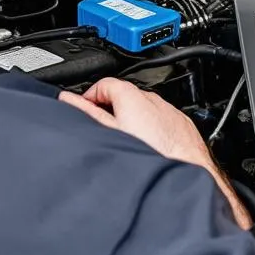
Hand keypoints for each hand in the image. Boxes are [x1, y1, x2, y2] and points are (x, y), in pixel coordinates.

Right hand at [60, 78, 214, 169]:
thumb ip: (88, 114)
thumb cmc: (150, 155)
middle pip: (124, 97)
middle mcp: (154, 100)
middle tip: (103, 131)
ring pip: (144, 111)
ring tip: (126, 142)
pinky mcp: (181, 125)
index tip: (84, 112)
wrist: (186, 170)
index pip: (103, 84)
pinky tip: (148, 147)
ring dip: (132, 120)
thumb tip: (68, 99)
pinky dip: (152, 129)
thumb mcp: (109, 134)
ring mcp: (169, 112)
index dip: (89, 98)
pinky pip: (161, 122)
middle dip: (110, 111)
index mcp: (133, 97)